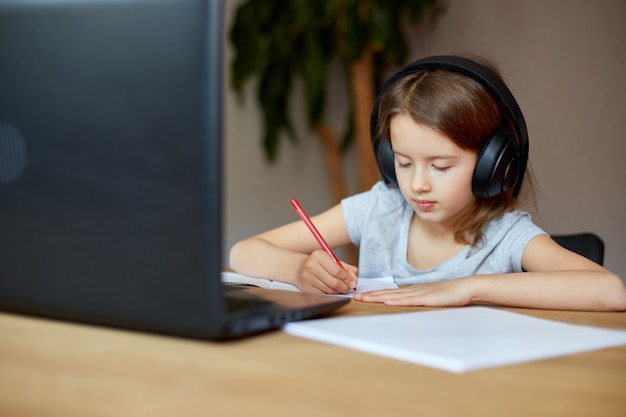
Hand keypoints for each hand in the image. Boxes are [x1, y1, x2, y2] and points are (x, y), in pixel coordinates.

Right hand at [297, 249, 358, 293]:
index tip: (353, 282)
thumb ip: (346, 268)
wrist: (299, 268)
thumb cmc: (319, 263)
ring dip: (338, 290)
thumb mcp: (332, 260)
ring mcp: (307, 277)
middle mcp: (311, 266)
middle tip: (349, 287)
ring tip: (340, 287)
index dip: (348, 278)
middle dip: (345, 287)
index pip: (337, 270)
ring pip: (329, 289)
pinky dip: (330, 293)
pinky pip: (323, 293)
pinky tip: (330, 288)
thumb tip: (355, 278)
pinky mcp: (306, 288)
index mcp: (319, 255)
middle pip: (334, 282)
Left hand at [354, 277, 475, 306]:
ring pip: (395, 296)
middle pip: (388, 292)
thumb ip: (419, 300)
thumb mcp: (431, 297)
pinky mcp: (429, 298)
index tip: (361, 295)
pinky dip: (398, 301)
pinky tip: (387, 301)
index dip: (375, 294)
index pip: (390, 292)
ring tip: (365, 298)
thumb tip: (406, 304)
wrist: (467, 287)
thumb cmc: (451, 294)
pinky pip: (410, 300)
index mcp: (414, 290)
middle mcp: (414, 290)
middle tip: (355, 296)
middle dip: (371, 295)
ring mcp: (421, 293)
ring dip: (379, 297)